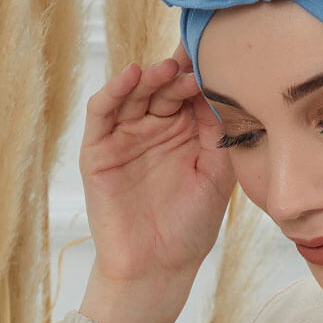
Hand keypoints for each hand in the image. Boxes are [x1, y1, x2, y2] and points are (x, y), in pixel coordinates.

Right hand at [79, 41, 235, 284]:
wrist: (158, 267)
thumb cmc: (191, 225)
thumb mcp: (217, 174)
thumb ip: (221, 132)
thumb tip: (224, 87)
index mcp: (186, 133)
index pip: (192, 93)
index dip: (203, 74)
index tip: (219, 56)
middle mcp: (155, 129)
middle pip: (164, 88)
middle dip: (179, 73)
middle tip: (195, 63)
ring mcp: (126, 136)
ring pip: (134, 94)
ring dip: (150, 78)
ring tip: (169, 69)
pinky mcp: (98, 149)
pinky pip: (102, 112)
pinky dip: (114, 91)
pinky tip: (133, 76)